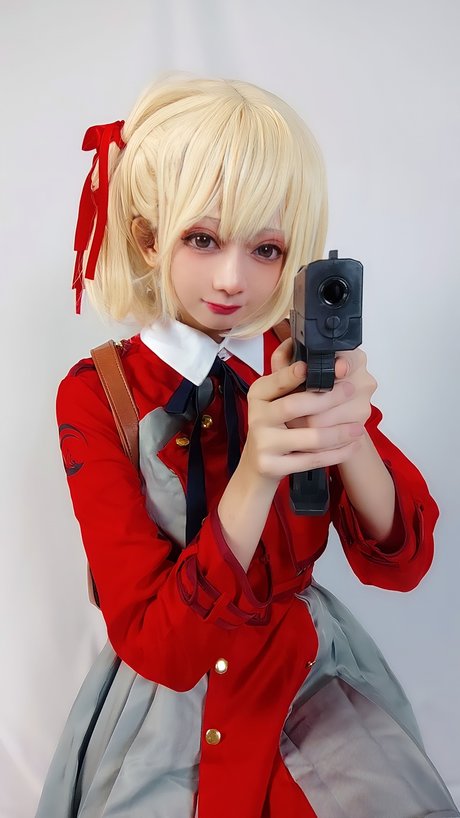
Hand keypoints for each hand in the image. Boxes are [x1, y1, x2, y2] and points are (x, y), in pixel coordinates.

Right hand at [243, 339, 376, 481]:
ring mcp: (262, 443)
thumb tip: (316, 353)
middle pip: (294, 405)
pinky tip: (350, 447)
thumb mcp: (275, 399)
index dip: (293, 374)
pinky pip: (311, 460)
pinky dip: (335, 454)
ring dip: (338, 432)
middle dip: (326, 398)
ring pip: (308, 437)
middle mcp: (256, 417)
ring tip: (358, 428)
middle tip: (350, 390)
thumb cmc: (273, 428)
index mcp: (258, 395)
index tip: (311, 367)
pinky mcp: (271, 466)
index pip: (277, 381)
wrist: (257, 467)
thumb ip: (291, 377)